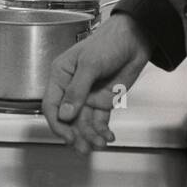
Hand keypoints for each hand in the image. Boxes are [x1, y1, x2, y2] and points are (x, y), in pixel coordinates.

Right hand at [42, 15, 152, 153]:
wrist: (135, 40)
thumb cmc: (108, 42)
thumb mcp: (90, 64)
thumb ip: (77, 90)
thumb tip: (64, 113)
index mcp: (61, 75)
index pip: (51, 105)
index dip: (57, 123)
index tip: (67, 136)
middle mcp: (72, 88)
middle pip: (67, 119)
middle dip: (75, 135)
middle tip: (83, 147)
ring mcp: (87, 97)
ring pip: (83, 123)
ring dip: (90, 136)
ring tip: (100, 143)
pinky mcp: (102, 102)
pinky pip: (99, 122)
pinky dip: (102, 131)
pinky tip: (108, 137)